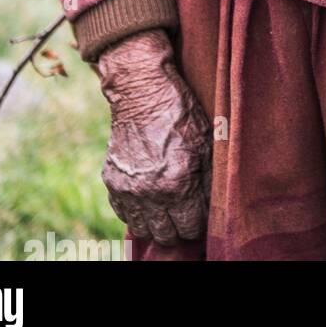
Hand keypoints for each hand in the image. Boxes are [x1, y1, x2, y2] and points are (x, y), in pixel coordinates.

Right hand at [93, 28, 211, 244]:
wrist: (142, 91)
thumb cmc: (180, 112)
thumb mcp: (206, 142)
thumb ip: (209, 180)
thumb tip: (213, 207)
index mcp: (177, 183)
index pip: (190, 228)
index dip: (199, 222)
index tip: (202, 212)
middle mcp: (150, 192)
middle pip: (166, 235)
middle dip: (179, 227)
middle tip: (186, 212)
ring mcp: (127, 189)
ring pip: (143, 229)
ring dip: (156, 223)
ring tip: (167, 208)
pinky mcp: (112, 182)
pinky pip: (124, 214)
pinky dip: (136, 212)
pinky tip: (149, 199)